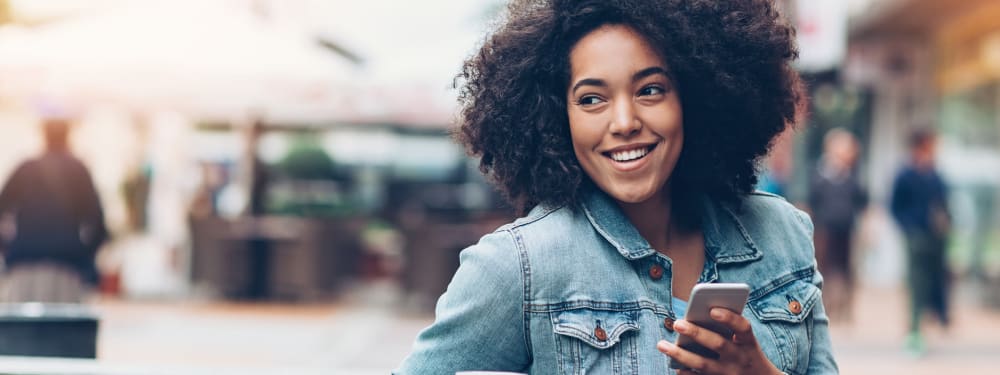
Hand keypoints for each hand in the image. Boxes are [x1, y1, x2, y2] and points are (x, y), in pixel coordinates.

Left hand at [657, 308, 781, 374]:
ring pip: (703, 364)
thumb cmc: (745, 353)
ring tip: (661, 344)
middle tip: (677, 323)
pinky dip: (687, 373)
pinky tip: (675, 367)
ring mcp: (729, 373)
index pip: (743, 327)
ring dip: (681, 354)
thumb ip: (727, 329)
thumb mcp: (745, 342)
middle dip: (697, 333)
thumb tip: (695, 318)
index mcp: (748, 343)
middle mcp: (740, 358)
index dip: (729, 318)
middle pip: (718, 344)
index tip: (712, 310)